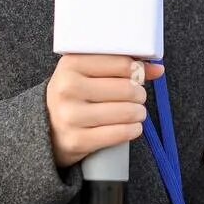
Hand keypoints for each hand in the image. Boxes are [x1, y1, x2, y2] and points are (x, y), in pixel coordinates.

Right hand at [45, 55, 162, 167]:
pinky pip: (119, 133)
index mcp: (70, 65)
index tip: (137, 76)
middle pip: (127, 89)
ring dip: (139, 113)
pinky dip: (133, 130)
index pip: (121, 63)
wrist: (46, 129)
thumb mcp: (87, 74)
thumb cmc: (73, 96)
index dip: (137, 70)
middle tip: (137, 97)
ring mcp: (71, 116)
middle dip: (139, 94)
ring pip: (127, 112)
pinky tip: (133, 127)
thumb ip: (121, 66)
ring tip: (136, 112)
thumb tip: (157, 69)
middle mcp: (68, 88)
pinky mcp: (77, 140)